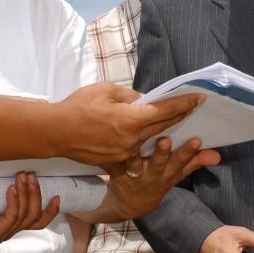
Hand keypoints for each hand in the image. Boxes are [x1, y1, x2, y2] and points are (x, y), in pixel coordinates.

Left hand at [0, 172, 58, 242]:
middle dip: (35, 193)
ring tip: (21, 177)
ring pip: (24, 216)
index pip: (38, 222)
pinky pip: (10, 218)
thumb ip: (4, 186)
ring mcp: (1, 235)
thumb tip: (18, 165)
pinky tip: (11, 190)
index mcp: (12, 224)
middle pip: (34, 216)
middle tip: (30, 174)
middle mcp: (9, 231)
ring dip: (26, 194)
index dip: (50, 211)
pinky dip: (14, 203)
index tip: (57, 195)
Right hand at [52, 83, 202, 164]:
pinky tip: (147, 139)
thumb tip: (144, 101)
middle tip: (192, 107)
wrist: (55, 132)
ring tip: (174, 124)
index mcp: (131, 120)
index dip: (183, 104)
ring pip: (149, 141)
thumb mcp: (106, 91)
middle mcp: (131, 140)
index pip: (164, 110)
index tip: (198, 98)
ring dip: (162, 132)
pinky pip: (134, 152)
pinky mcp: (115, 162)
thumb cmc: (78, 107)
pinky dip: (142, 144)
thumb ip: (129, 96)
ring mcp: (124, 154)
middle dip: (179, 116)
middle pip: (162, 127)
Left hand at [99, 136, 219, 221]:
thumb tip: (218, 155)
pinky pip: (114, 163)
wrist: (130, 204)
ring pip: (137, 163)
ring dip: (134, 155)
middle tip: (165, 141)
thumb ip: (196, 163)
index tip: (197, 140)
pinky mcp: (117, 171)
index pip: (182, 162)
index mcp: (169, 173)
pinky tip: (113, 144)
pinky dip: (113, 156)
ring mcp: (134, 174)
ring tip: (131, 143)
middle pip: (159, 163)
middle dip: (163, 153)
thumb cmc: (157, 180)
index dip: (190, 152)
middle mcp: (152, 174)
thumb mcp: (177, 174)